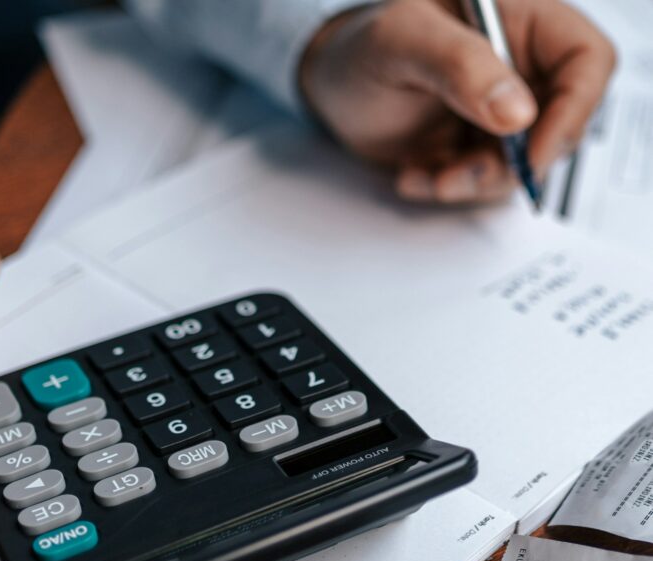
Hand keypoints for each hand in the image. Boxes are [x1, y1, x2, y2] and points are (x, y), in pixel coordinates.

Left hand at [300, 0, 615, 202]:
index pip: (586, 60)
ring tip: (432, 175)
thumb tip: (518, 113)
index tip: (530, 153)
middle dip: (513, 162)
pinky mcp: (478, 145)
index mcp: (520, 17)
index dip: (572, 112)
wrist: (327, 89)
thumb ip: (461, 68)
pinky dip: (454, 190)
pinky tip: (418, 175)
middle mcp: (519, 64)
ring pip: (524, 162)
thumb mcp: (402, 44)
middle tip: (461, 172)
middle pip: (561, 122)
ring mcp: (501, 108)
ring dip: (478, 183)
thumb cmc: (359, 49)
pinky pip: (487, 182)